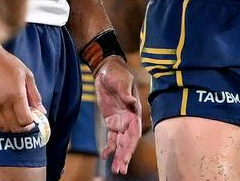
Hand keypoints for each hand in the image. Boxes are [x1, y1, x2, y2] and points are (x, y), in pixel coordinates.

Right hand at [0, 46, 43, 132]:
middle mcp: (3, 103)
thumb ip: (35, 95)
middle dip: (23, 127)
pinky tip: (3, 116)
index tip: (33, 119)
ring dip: (11, 127)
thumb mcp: (26, 75)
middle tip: (25, 121)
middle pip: (15, 127)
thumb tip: (41, 111)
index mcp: (16, 95)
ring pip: (3, 128)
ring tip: (14, 118)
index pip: (25, 120)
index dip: (31, 123)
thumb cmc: (7, 64)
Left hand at [93, 56, 141, 174]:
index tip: (126, 156)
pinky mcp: (111, 122)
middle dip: (125, 156)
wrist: (107, 70)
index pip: (134, 132)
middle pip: (128, 142)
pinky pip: (111, 138)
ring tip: (117, 170)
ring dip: (119, 156)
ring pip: (121, 143)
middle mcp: (129, 119)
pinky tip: (105, 156)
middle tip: (120, 170)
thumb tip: (131, 101)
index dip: (131, 145)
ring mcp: (120, 122)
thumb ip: (126, 91)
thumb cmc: (117, 73)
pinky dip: (109, 147)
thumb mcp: (122, 80)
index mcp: (134, 111)